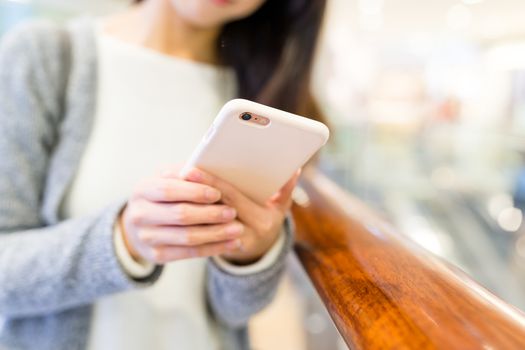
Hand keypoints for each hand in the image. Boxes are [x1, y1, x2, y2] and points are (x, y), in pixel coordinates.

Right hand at [118, 167, 243, 263]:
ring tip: (237, 229)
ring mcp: (146, 238)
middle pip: (180, 215)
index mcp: (142, 190)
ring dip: (216, 234)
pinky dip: (214, 248)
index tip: (217, 193)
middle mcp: (139, 215)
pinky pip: (190, 253)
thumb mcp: (167, 178)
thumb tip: (199, 171)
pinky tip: (231, 243)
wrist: (142, 224)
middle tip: (232, 212)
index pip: (169, 190)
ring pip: (188, 237)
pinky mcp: (157, 255)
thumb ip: (183, 173)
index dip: (194, 192)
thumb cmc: (163, 194)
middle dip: (210, 214)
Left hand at [184, 168, 300, 264]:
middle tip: (176, 174)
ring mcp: (230, 245)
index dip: (211, 182)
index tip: (193, 168)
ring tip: (170, 188)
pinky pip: (199, 237)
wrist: (258, 250)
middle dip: (195, 190)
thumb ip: (286, 190)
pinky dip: (187, 221)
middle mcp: (246, 234)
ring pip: (203, 225)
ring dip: (187, 206)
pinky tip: (174, 206)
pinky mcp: (216, 250)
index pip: (232, 197)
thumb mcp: (280, 207)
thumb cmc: (267, 219)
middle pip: (214, 209)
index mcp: (261, 220)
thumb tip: (295, 170)